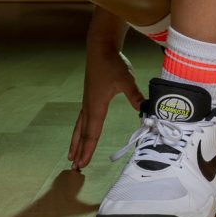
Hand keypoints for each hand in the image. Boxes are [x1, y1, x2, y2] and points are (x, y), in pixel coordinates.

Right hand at [68, 41, 143, 170]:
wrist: (100, 48)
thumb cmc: (112, 64)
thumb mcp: (126, 79)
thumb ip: (134, 94)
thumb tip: (144, 109)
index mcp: (96, 106)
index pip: (92, 132)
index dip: (88, 149)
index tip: (83, 163)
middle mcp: (89, 106)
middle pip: (82, 133)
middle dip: (79, 150)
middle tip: (74, 167)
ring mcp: (87, 101)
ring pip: (79, 127)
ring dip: (75, 142)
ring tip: (71, 156)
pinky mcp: (89, 96)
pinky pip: (82, 118)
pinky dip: (79, 130)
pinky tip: (80, 132)